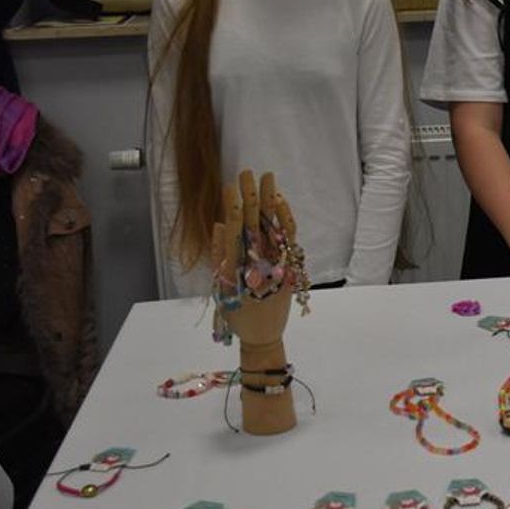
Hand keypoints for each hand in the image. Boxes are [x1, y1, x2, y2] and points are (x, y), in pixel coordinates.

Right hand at [211, 170, 295, 346]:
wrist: (262, 335)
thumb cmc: (238, 312)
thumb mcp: (222, 286)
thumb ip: (220, 255)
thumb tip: (219, 225)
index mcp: (235, 266)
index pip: (233, 230)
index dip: (232, 207)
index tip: (229, 187)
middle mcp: (256, 262)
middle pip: (252, 222)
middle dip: (250, 196)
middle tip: (247, 173)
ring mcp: (275, 264)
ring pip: (272, 226)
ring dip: (270, 200)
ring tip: (267, 177)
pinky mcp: (289, 267)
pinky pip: (289, 240)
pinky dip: (285, 220)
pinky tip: (281, 201)